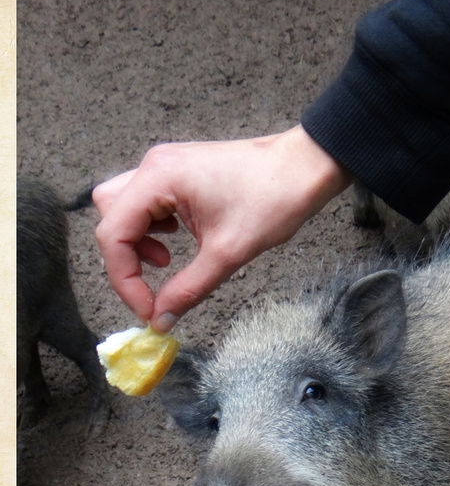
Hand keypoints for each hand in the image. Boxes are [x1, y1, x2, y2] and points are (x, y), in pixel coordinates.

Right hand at [93, 126, 352, 330]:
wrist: (303, 168)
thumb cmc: (272, 200)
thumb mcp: (227, 254)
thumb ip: (188, 289)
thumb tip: (161, 319)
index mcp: (159, 178)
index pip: (113, 233)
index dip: (124, 279)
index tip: (148, 309)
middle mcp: (154, 166)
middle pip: (111, 217)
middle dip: (126, 258)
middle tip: (152, 287)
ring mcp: (165, 166)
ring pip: (125, 209)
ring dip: (138, 242)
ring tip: (169, 261)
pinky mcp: (178, 172)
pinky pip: (146, 202)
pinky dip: (152, 228)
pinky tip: (178, 242)